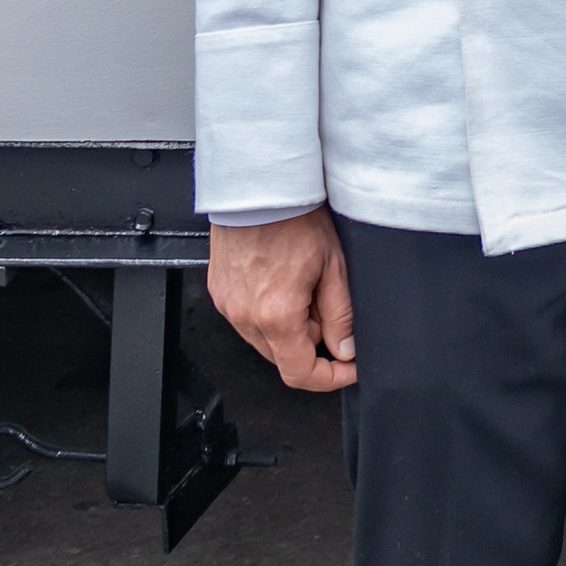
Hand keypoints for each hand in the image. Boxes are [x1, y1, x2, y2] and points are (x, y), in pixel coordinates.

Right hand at [208, 209, 357, 391]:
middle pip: (282, 358)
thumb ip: (340, 316)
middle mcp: (246, 316)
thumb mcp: (333, 266)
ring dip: (289, 327)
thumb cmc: (293, 217)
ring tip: (302, 285)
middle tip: (325, 304)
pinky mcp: (219, 293)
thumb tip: (345, 348)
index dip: (329, 378)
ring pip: (265, 339)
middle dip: (311, 342)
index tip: (347, 367)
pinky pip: (247, 319)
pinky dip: (268, 312)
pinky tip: (281, 280)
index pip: (300, 374)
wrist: (258, 187)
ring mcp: (228, 306)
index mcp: (277, 315)